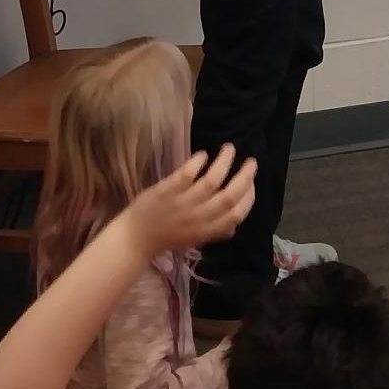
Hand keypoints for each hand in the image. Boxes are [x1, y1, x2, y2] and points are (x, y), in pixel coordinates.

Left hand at [119, 145, 256, 257]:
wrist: (136, 239)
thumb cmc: (166, 238)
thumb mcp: (195, 240)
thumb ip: (215, 232)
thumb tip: (234, 226)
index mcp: (208, 231)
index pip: (238, 214)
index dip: (249, 197)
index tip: (252, 182)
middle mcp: (200, 217)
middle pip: (230, 195)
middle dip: (245, 176)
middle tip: (251, 161)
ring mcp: (184, 203)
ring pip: (212, 180)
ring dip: (224, 162)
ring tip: (230, 148)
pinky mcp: (168, 190)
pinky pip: (187, 173)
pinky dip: (198, 162)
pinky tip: (203, 154)